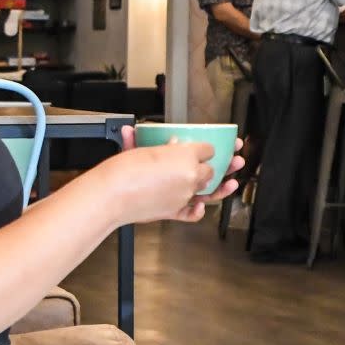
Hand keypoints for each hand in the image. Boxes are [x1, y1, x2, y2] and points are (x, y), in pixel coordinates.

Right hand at [104, 127, 245, 222]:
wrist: (111, 196)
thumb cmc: (122, 171)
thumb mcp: (137, 148)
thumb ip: (142, 140)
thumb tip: (137, 131)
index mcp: (185, 157)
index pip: (207, 149)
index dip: (206, 148)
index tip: (202, 148)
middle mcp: (190, 177)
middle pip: (210, 170)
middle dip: (214, 166)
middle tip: (224, 163)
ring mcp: (185, 196)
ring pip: (208, 190)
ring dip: (222, 187)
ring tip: (233, 183)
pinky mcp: (175, 212)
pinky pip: (193, 213)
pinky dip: (199, 210)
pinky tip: (201, 205)